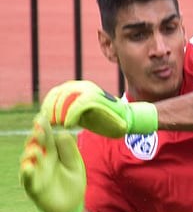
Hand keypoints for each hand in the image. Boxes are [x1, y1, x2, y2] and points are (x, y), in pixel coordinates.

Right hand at [20, 115, 85, 211]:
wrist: (70, 206)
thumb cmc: (72, 183)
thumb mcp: (75, 166)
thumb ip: (69, 151)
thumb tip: (63, 132)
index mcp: (52, 153)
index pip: (46, 136)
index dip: (44, 126)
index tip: (43, 115)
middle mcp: (40, 160)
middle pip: (35, 144)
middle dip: (36, 135)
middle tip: (39, 125)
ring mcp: (35, 173)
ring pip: (28, 160)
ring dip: (31, 153)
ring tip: (37, 149)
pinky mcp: (33, 187)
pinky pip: (27, 179)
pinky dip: (26, 173)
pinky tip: (28, 167)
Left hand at [41, 80, 157, 137]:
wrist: (126, 121)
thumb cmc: (103, 120)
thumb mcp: (80, 115)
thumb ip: (66, 112)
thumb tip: (47, 116)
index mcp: (77, 88)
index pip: (55, 93)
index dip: (47, 106)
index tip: (46, 121)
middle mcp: (83, 86)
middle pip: (57, 93)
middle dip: (50, 109)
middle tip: (50, 124)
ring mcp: (90, 90)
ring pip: (65, 97)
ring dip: (59, 112)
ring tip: (59, 125)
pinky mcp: (96, 98)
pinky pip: (78, 105)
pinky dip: (70, 115)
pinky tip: (68, 125)